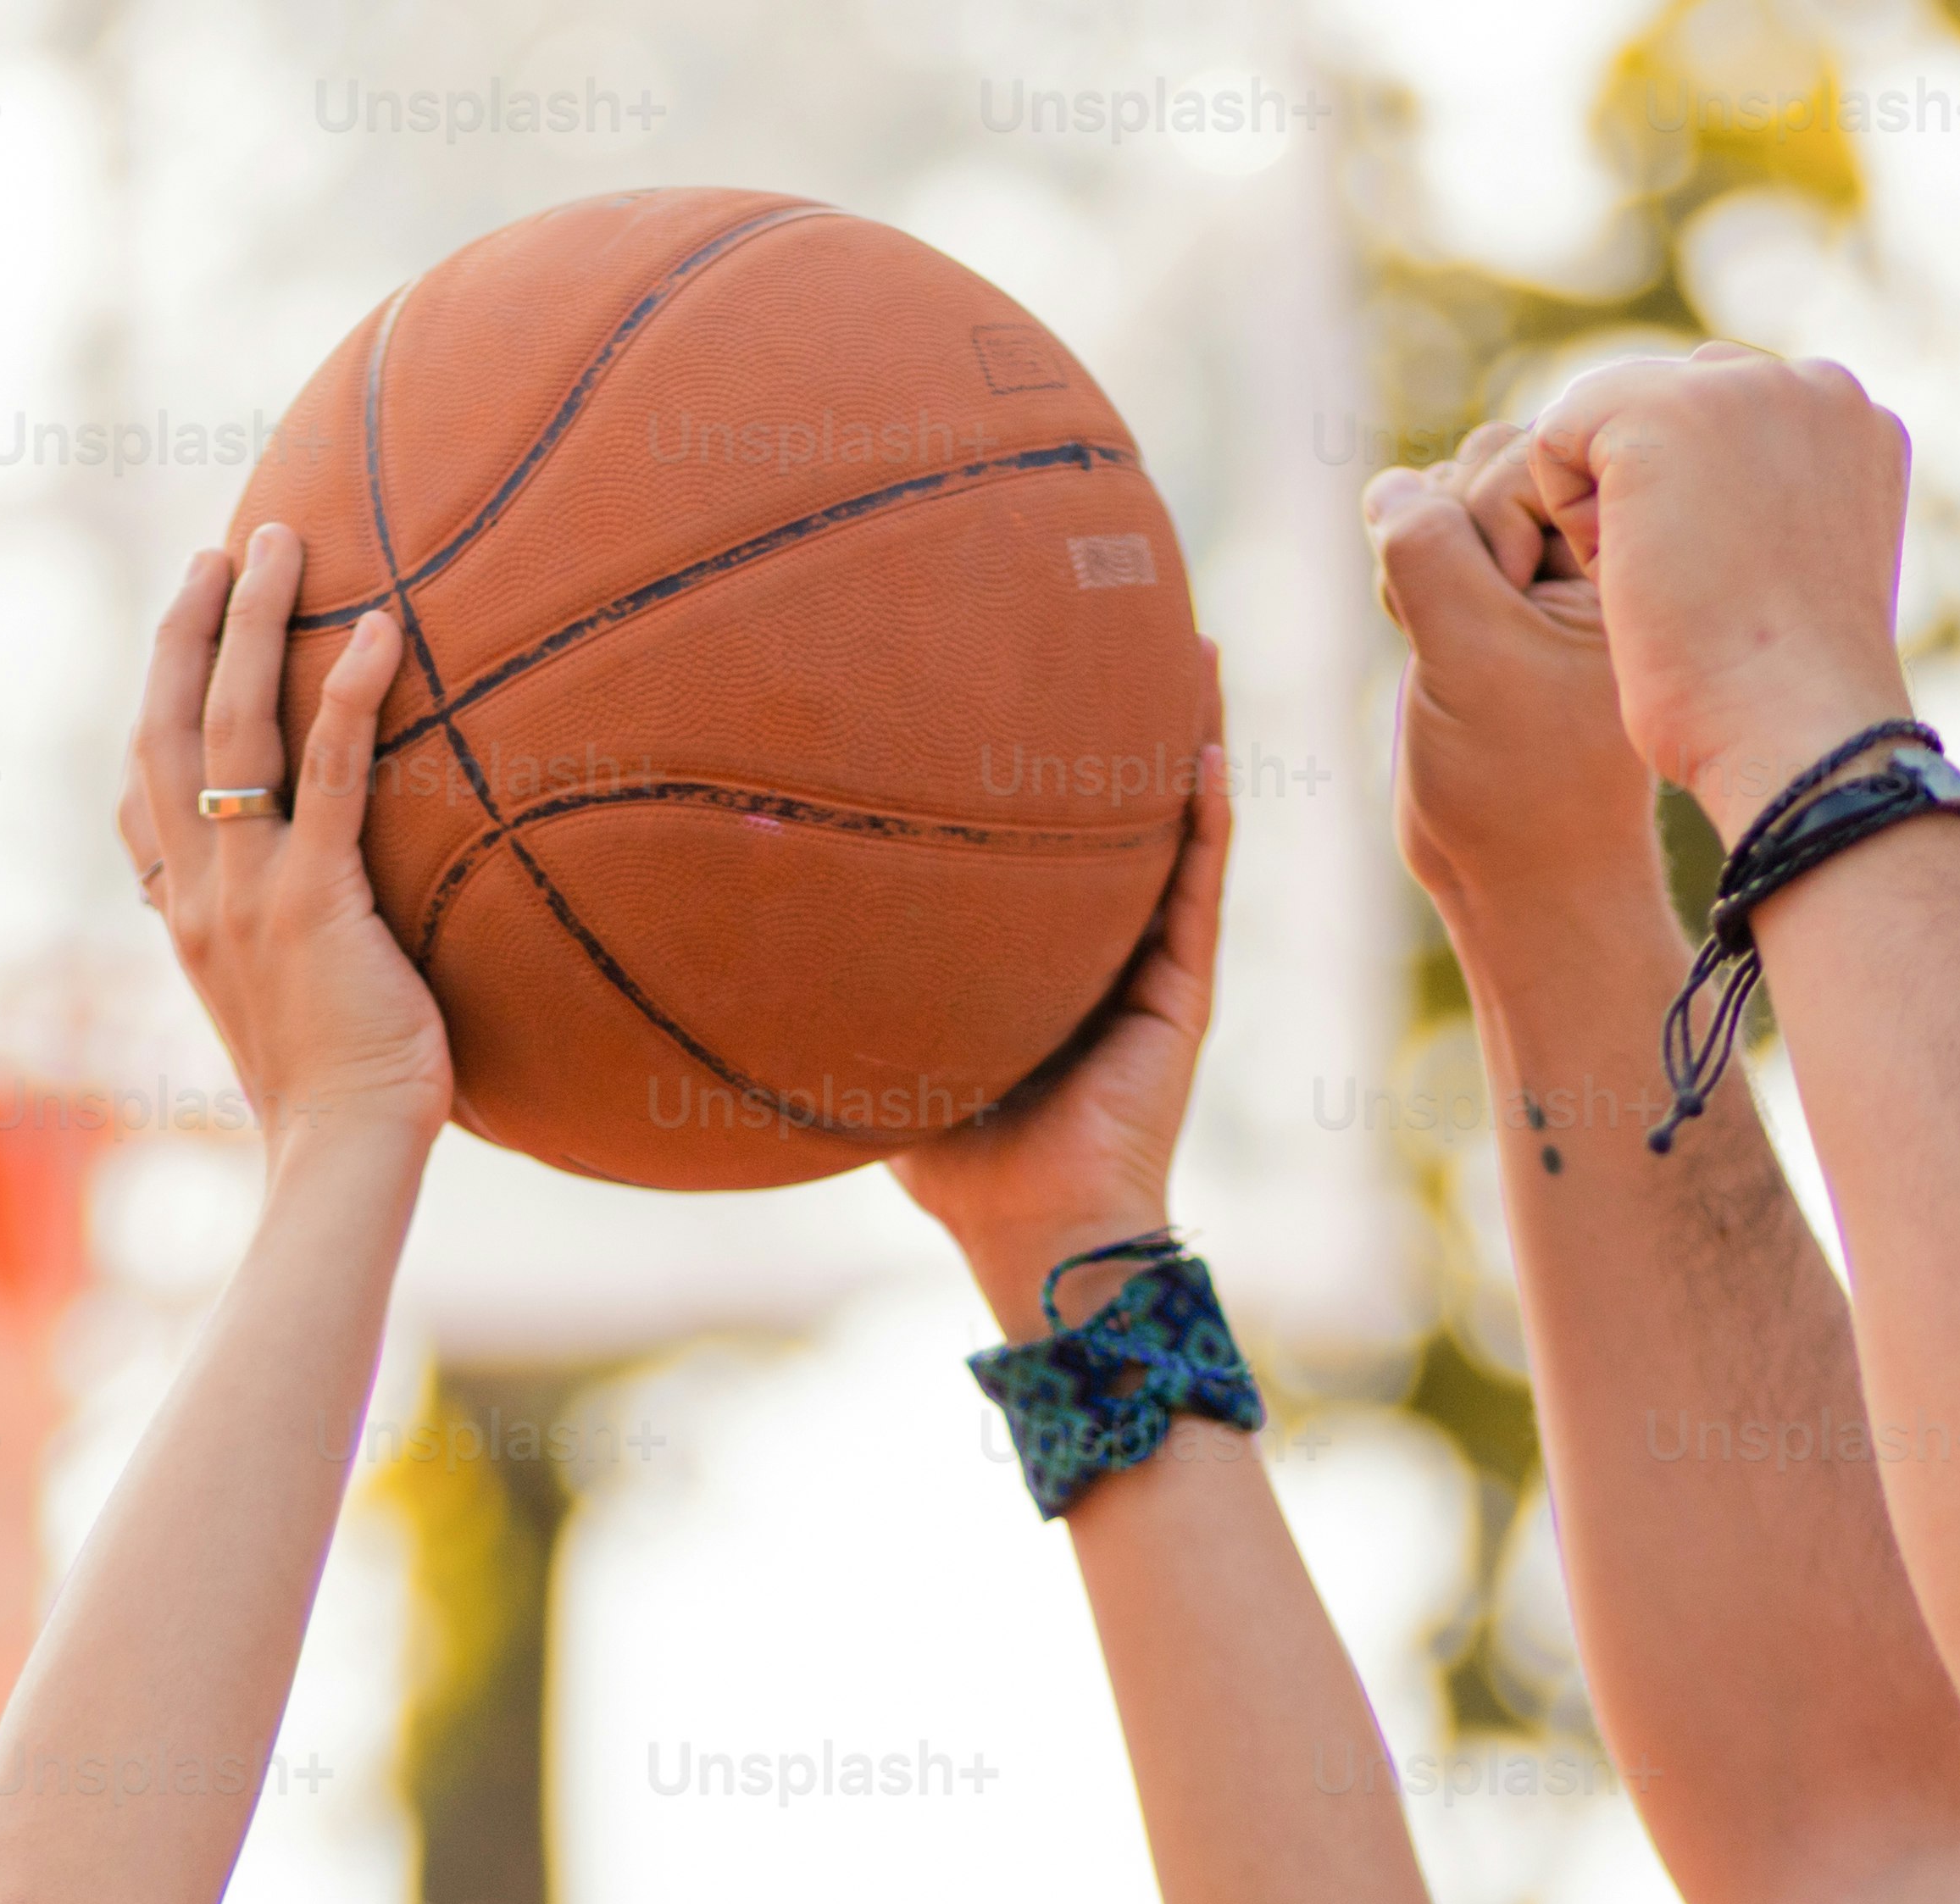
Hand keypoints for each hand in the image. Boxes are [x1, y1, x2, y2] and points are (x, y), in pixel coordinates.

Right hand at [116, 526, 449, 1165]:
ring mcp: (246, 892)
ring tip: (281, 543)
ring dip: (253, 623)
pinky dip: (349, 697)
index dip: (155, 698)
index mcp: (181, 913)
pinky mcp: (313, 903)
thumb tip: (317, 910)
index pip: (143, 789)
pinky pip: (329, 777)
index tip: (181, 628)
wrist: (339, 1155)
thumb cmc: (334, 1095)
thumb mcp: (281, 1003)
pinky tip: (380, 634)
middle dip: (189, 626)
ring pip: (232, 727)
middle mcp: (196, 890)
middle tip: (224, 550)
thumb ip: (276, 940)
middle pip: (169, 727)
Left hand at [888, 663, 1228, 1321]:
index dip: (1044, 752)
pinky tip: (1206, 749)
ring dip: (1187, 737)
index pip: (1049, 835)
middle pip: (1120, 805)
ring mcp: (1151, 965)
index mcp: (1043, 955)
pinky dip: (1206, 819)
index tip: (1025, 664)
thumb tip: (752, 919)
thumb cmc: (958, 1164)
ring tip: (1189, 647)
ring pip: (1176, 825)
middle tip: (1118, 616)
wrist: (1033, 1231)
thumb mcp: (890, 1044)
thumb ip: (853, 984)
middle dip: (1124, 712)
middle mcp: (1104, 946)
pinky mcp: (1183, 994)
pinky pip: (1198, 887)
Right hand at [1366, 431, 1659, 974]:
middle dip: (1449, 532)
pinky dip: (1408, 575)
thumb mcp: (1469, 653)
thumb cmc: (1517, 779)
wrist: (1520, 875)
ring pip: (1452, 494)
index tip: (1509, 615)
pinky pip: (1432, 537)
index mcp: (1626, 554)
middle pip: (1490, 460)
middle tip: (1466, 631)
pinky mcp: (1495, 599)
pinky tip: (1423, 639)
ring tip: (1439, 639)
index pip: (1535, 456)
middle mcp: (1590, 550)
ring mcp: (1540, 572)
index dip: (1493, 521)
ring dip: (1419, 553)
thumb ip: (1426, 550)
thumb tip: (1389, 485)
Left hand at [1524, 346, 1915, 840]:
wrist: (1796, 732)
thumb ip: (1768, 499)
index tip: (1732, 591)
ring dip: (1613, 505)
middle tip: (1699, 593)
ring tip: (1667, 586)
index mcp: (1855, 422)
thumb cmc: (1790, 697)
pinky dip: (1566, 517)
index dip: (1699, 510)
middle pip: (1669, 404)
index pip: (1726, 422)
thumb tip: (1695, 485)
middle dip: (1655, 493)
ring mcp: (1742, 388)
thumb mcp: (1801, 566)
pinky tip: (1623, 577)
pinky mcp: (1664, 412)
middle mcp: (1815, 385)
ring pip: (1611, 417)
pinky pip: (1558, 438)